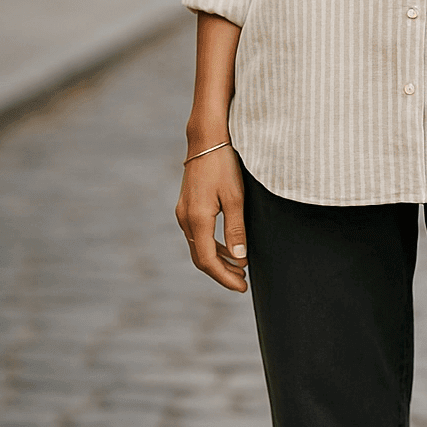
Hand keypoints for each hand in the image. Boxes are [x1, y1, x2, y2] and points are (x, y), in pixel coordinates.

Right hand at [175, 145, 248, 292]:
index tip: (242, 286)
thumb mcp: (236, 197)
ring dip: (218, 260)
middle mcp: (185, 219)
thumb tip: (240, 259)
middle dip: (222, 273)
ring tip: (240, 269)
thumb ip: (236, 230)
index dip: (225, 277)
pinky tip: (229, 249)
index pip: (208, 261)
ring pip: (199, 247)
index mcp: (197, 219)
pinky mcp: (187, 206)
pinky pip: (199, 234)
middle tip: (243, 282)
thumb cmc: (223, 165)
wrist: (206, 139)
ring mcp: (184, 212)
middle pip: (201, 258)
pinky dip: (213, 246)